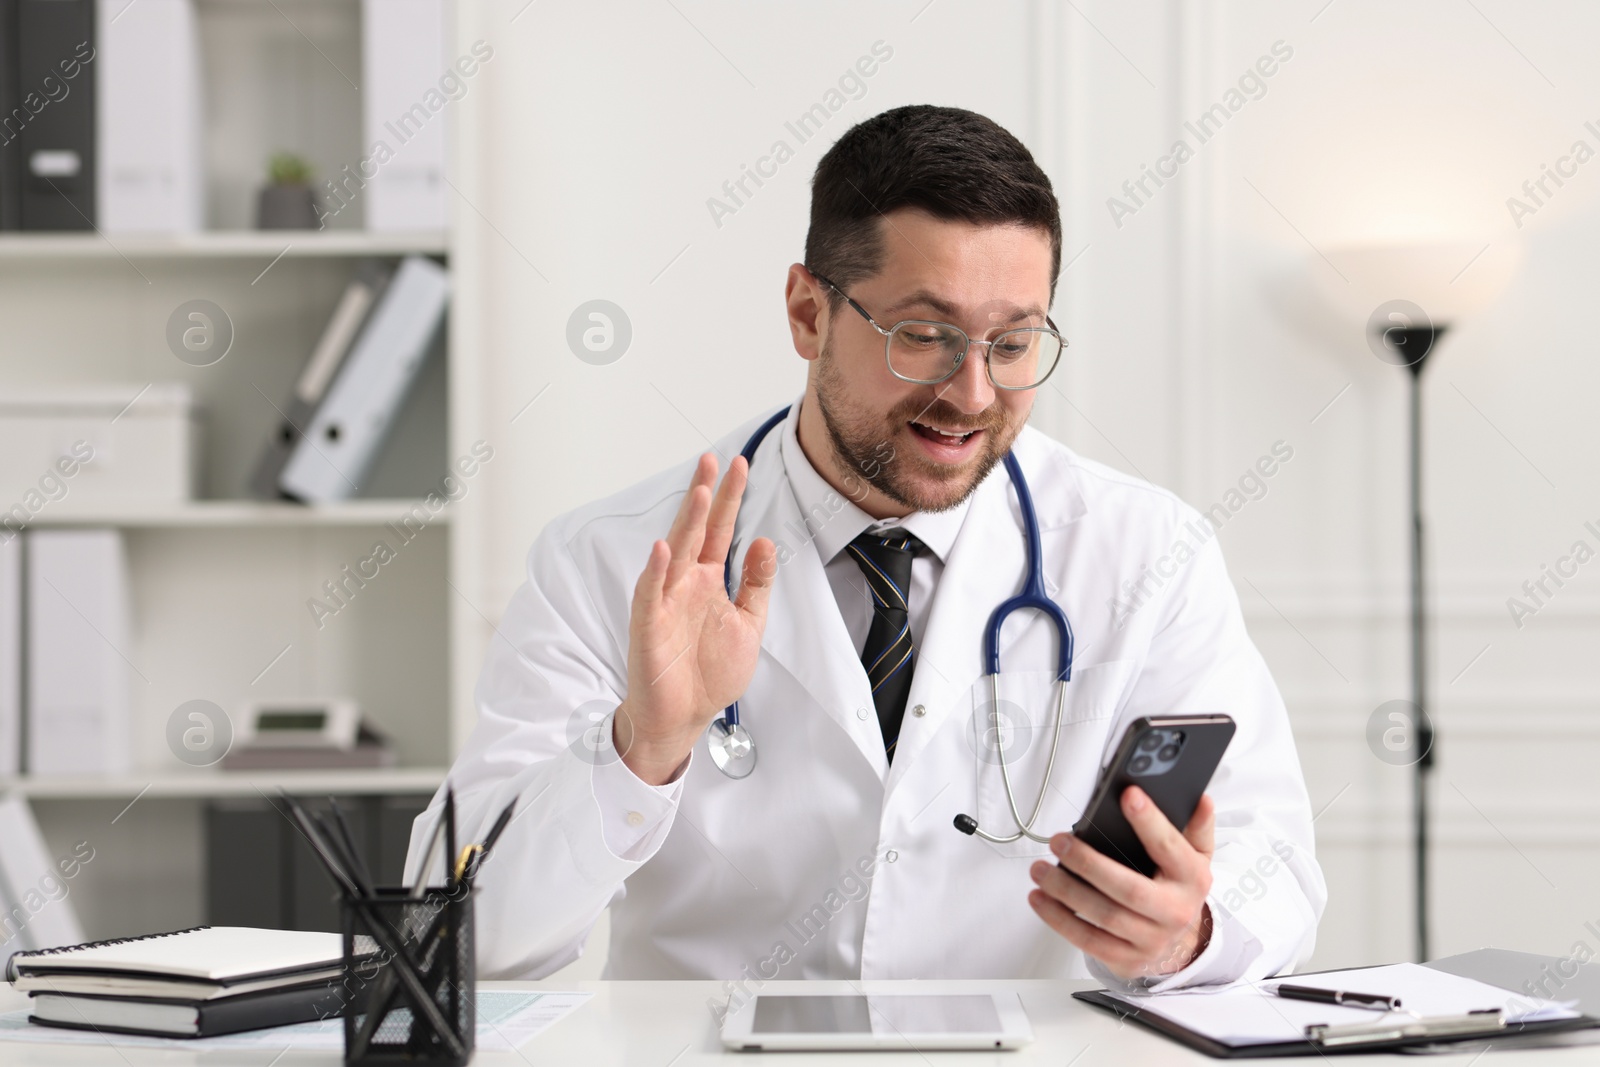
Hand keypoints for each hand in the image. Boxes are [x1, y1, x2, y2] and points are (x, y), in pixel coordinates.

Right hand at [614, 453, 776, 784]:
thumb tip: (766, 541)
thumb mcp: (748, 624)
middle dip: (704, 496)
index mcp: (709, 582)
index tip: (738, 465)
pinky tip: (663, 550)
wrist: (684, 717)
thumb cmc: (710, 673)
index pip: (721, 531)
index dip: (729, 499)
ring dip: (686, 524)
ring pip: (675, 555)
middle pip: (696, 532)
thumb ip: (756, 584)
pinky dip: (656, 573)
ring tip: (699, 493)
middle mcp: (685, 585)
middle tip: (712, 460)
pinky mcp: (649, 627)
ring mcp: (665, 603)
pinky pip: (651, 596)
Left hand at [1028, 788, 1215, 979]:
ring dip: (1066, 891)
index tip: (1128, 796)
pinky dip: (1059, 920)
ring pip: (1104, 916)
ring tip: (1041, 869)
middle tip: (1060, 841)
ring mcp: (1152, 939)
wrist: (1181, 942)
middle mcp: (1175, 911)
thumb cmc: (1178, 888)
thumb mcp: (1196, 856)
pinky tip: (1041, 899)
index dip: (1150, 821)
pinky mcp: (1127, 959)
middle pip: (1129, 889)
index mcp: (1192, 879)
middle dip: (1089, 864)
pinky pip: (1089, 941)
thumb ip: (1196, 826)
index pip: (1171, 847)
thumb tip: (1201, 800)